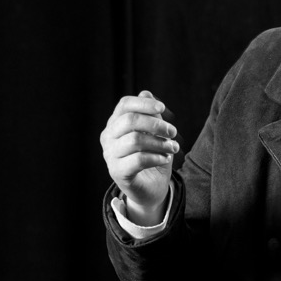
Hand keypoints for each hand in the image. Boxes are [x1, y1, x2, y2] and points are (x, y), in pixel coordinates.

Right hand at [99, 90, 178, 222]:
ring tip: (172, 148)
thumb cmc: (152, 155)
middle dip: (156, 124)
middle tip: (173, 132)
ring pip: (135, 140)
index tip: (162, 107)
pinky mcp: (117, 172)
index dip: (144, 103)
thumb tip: (146, 92)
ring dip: (159, 142)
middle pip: (129, 120)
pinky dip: (156, 157)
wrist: (150, 188)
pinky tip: (165, 158)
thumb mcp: (155, 133)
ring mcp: (110, 155)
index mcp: (115, 124)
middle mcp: (108, 137)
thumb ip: (150, 114)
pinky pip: (137, 160)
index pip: (124, 104)